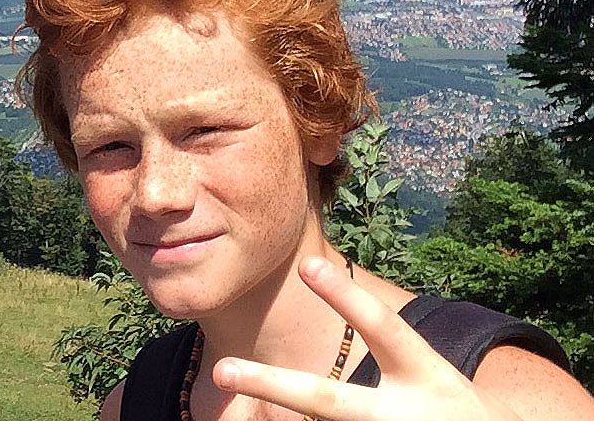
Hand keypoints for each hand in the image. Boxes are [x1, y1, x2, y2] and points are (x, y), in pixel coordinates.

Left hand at [210, 256, 521, 420]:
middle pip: (326, 400)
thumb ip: (384, 345)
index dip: (346, 297)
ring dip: (274, 419)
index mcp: (425, 376)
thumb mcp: (427, 372)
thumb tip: (322, 287)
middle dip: (271, 385)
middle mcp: (404, 415)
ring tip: (234, 393)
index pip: (383, 327)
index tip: (308, 264)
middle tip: (221, 368)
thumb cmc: (448, 405)